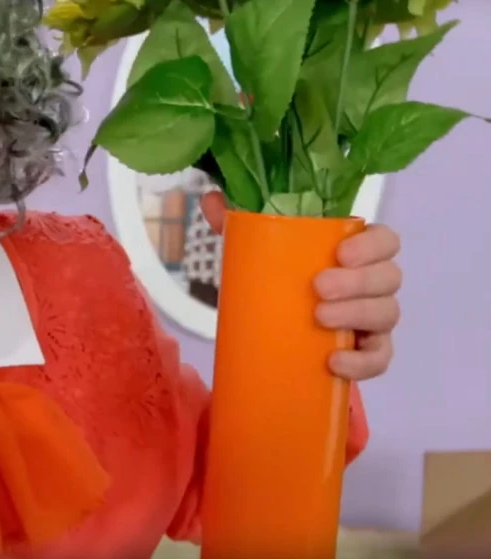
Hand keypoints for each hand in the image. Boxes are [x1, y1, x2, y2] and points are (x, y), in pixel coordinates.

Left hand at [201, 191, 400, 381]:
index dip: (373, 244)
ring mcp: (374, 319)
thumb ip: (237, 222)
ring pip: (387, 314)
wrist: (272, 329)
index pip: (385, 240)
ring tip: (319, 318)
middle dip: (357, 281)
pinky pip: (379, 359)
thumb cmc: (277, 280)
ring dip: (357, 315)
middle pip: (389, 277)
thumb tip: (210, 199)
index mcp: (356, 251)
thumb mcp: (254, 250)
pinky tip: (334, 362)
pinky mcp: (368, 353)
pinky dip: (362, 363)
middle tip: (318, 287)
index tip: (341, 252)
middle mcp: (373, 282)